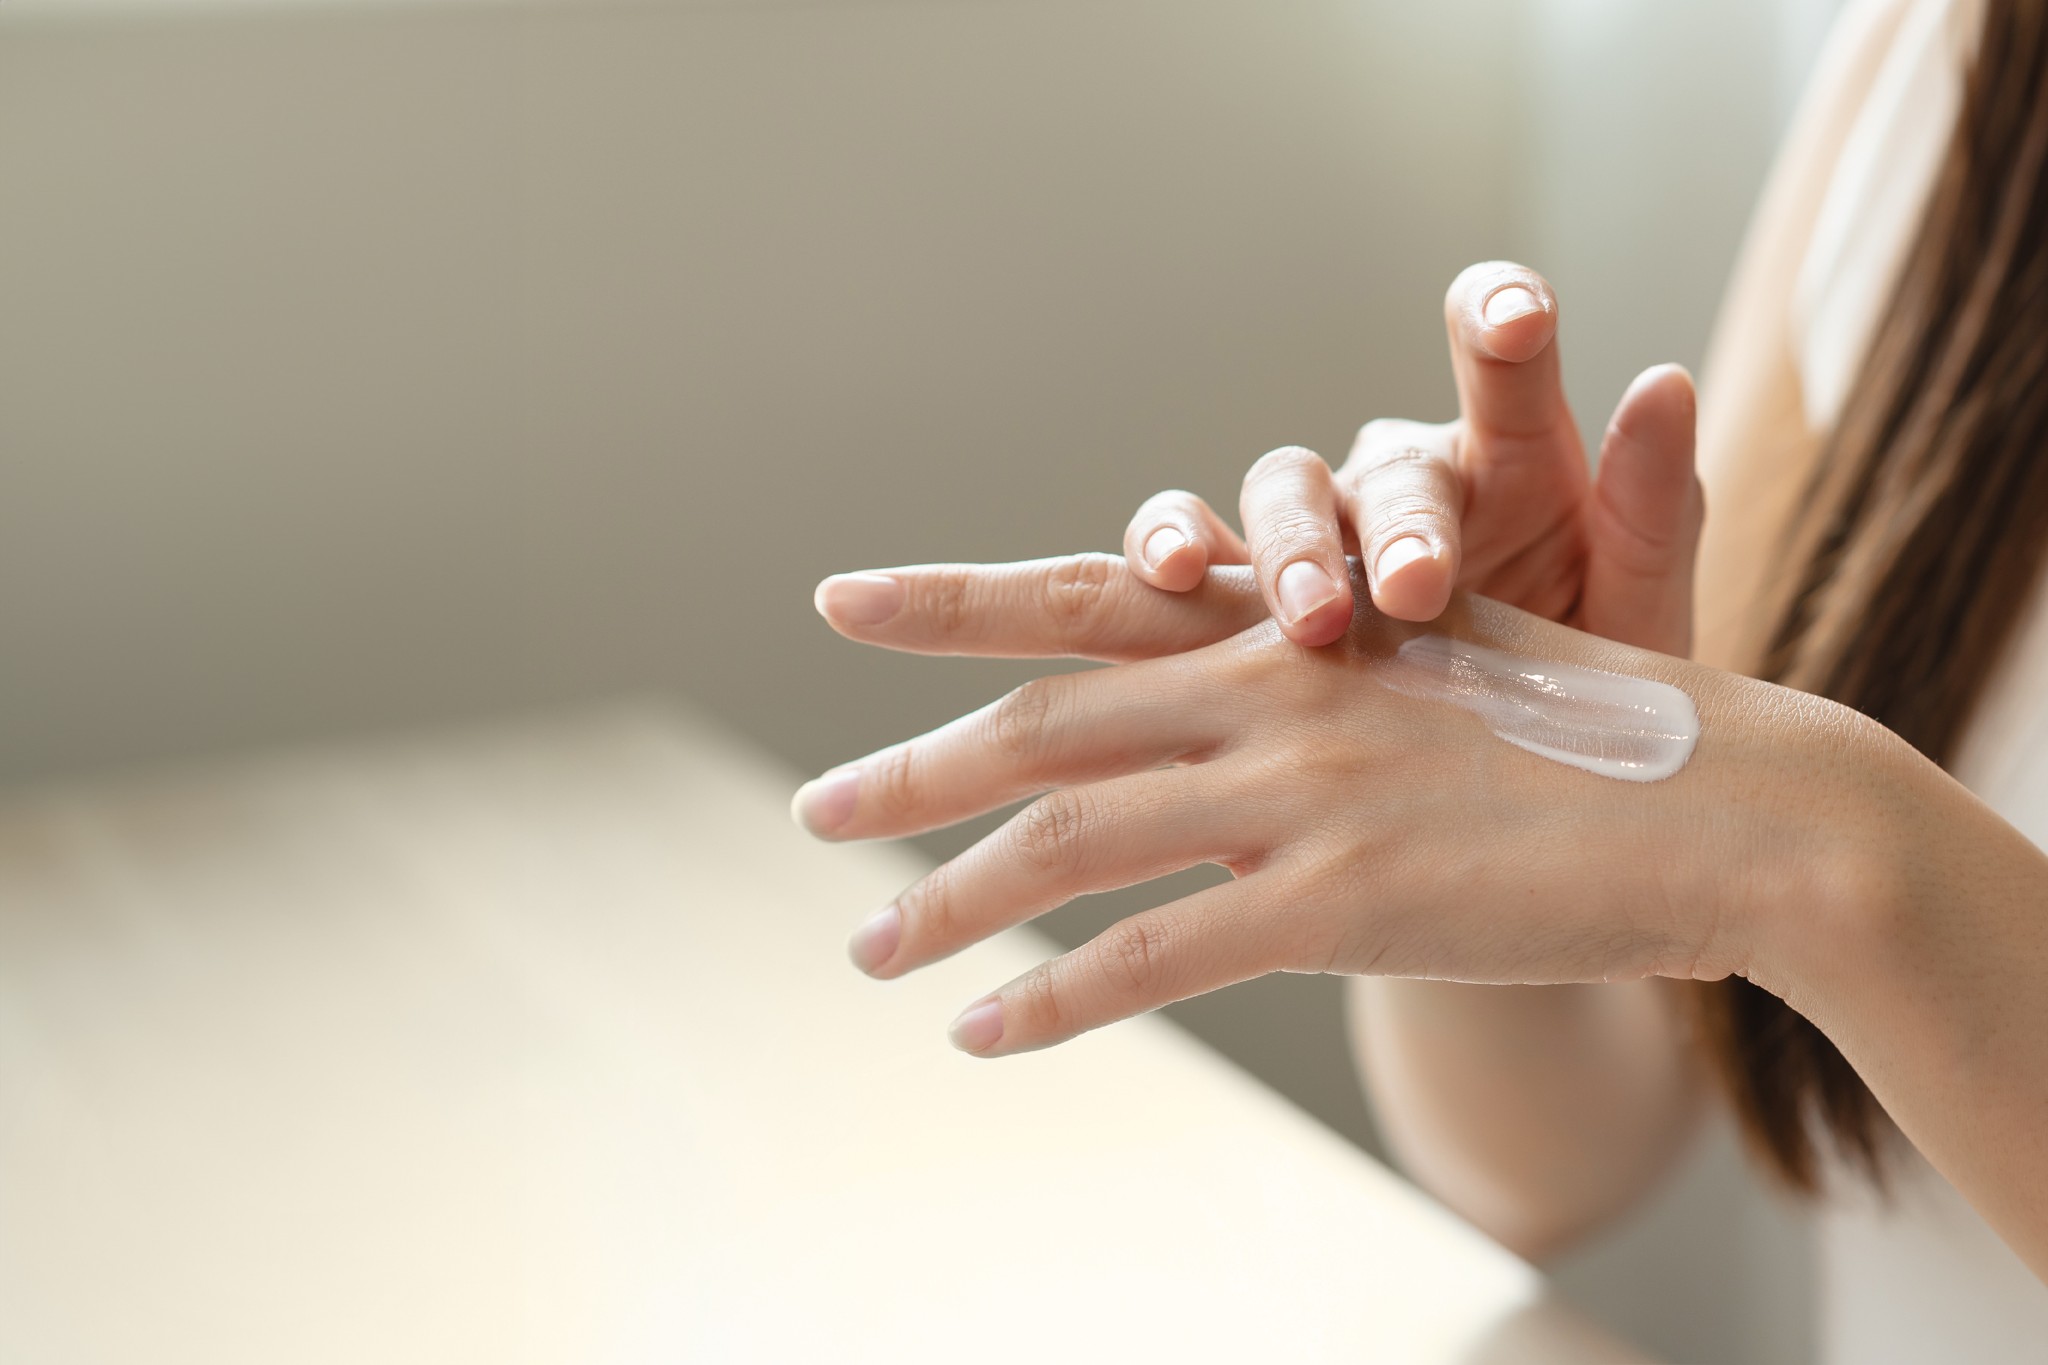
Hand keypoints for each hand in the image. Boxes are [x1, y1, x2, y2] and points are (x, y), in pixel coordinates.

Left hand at [800, 555, 1857, 1056]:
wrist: (1736, 805)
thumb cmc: (1588, 733)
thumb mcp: (1435, 670)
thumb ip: (1313, 681)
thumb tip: (1215, 716)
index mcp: (1288, 624)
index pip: (1081, 600)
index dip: (951, 602)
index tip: (842, 603)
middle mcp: (1272, 690)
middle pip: (1038, 728)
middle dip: (908, 774)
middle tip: (813, 816)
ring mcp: (1300, 794)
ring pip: (1066, 845)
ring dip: (947, 904)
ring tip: (866, 950)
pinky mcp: (1339, 902)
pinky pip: (1152, 957)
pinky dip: (1053, 1002)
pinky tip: (982, 1036)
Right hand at [1121, 262, 1702, 655]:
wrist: (1500, 833)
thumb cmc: (1585, 710)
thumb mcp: (1643, 626)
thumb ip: (1655, 510)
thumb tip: (1662, 379)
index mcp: (1515, 467)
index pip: (1505, 363)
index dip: (1501, 321)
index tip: (1519, 324)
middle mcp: (1406, 487)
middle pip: (1384, 465)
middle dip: (1398, 522)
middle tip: (1417, 595)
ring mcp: (1318, 542)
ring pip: (1279, 494)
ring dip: (1287, 546)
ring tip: (1305, 622)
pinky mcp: (1238, 607)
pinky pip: (1189, 555)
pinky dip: (1167, 552)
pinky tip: (1167, 581)